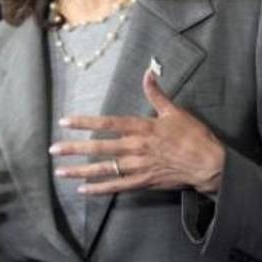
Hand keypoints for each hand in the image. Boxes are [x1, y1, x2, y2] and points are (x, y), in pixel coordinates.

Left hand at [51, 70, 225, 195]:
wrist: (209, 164)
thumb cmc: (193, 136)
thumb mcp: (175, 111)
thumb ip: (156, 93)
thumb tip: (148, 72)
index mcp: (142, 128)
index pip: (107, 124)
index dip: (84, 123)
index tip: (65, 122)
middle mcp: (136, 147)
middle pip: (100, 148)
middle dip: (74, 149)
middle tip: (53, 150)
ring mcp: (139, 166)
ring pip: (104, 169)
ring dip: (81, 170)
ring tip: (60, 171)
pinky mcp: (144, 182)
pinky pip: (117, 186)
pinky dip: (99, 189)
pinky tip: (83, 189)